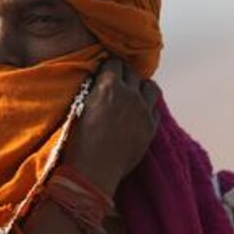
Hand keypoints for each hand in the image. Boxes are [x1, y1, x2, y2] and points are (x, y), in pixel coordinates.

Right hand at [62, 57, 159, 195]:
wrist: (93, 171)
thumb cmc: (77, 141)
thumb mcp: (78, 108)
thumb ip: (92, 91)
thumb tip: (96, 83)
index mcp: (109, 86)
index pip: (115, 62)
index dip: (109, 67)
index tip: (105, 72)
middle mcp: (130, 94)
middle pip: (133, 73)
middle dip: (124, 76)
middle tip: (116, 85)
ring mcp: (144, 111)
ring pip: (151, 87)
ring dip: (142, 88)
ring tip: (133, 96)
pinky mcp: (151, 128)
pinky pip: (155, 109)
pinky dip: (148, 108)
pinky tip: (138, 115)